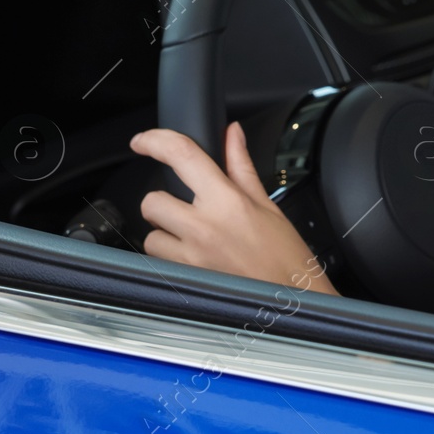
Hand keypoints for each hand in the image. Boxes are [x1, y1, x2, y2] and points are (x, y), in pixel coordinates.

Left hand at [130, 122, 337, 294]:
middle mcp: (204, 227)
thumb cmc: (285, 255)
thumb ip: (240, 165)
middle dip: (165, 201)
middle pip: (153, 200)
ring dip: (166, 234)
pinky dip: (171, 257)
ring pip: (152, 235)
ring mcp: (191, 256)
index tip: (142, 141)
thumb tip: (232, 133)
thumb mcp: (266, 204)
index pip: (182, 156)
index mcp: (227, 201)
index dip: (155, 140)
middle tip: (187, 209)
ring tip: (195, 239)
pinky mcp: (185, 279)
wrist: (291, 300)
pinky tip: (196, 257)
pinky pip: (160, 261)